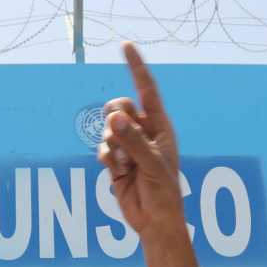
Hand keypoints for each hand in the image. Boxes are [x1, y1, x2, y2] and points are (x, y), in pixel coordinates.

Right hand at [98, 44, 183, 238]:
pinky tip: (118, 171)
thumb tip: (114, 118)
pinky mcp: (115, 162)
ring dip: (112, 144)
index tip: (125, 46)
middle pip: (119, 107)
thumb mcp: (152, 163)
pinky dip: (107, 158)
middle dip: (115, 117)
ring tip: (125, 163)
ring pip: (107, 128)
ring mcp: (128, 146)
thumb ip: (132, 139)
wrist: (154, 221)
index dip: (136, 67)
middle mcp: (143, 132)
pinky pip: (102, 148)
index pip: (146, 90)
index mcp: (160, 126)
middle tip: (119, 131)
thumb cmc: (163, 192)